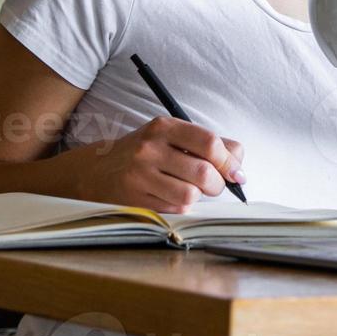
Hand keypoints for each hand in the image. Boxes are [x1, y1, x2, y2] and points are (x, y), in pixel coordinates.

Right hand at [76, 116, 244, 213]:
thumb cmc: (146, 154)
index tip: (236, 173)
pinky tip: (170, 196)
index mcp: (163, 127)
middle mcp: (150, 149)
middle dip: (218, 184)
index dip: (228, 161)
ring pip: (191, 194)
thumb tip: (239, 163)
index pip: (208, 142)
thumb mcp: (171, 137)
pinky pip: (175, 208)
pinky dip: (181, 205)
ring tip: (190, 190)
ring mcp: (140, 175)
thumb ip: (208, 144)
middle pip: (204, 172)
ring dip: (198, 196)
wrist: (97, 171)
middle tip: (215, 185)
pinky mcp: (135, 200)